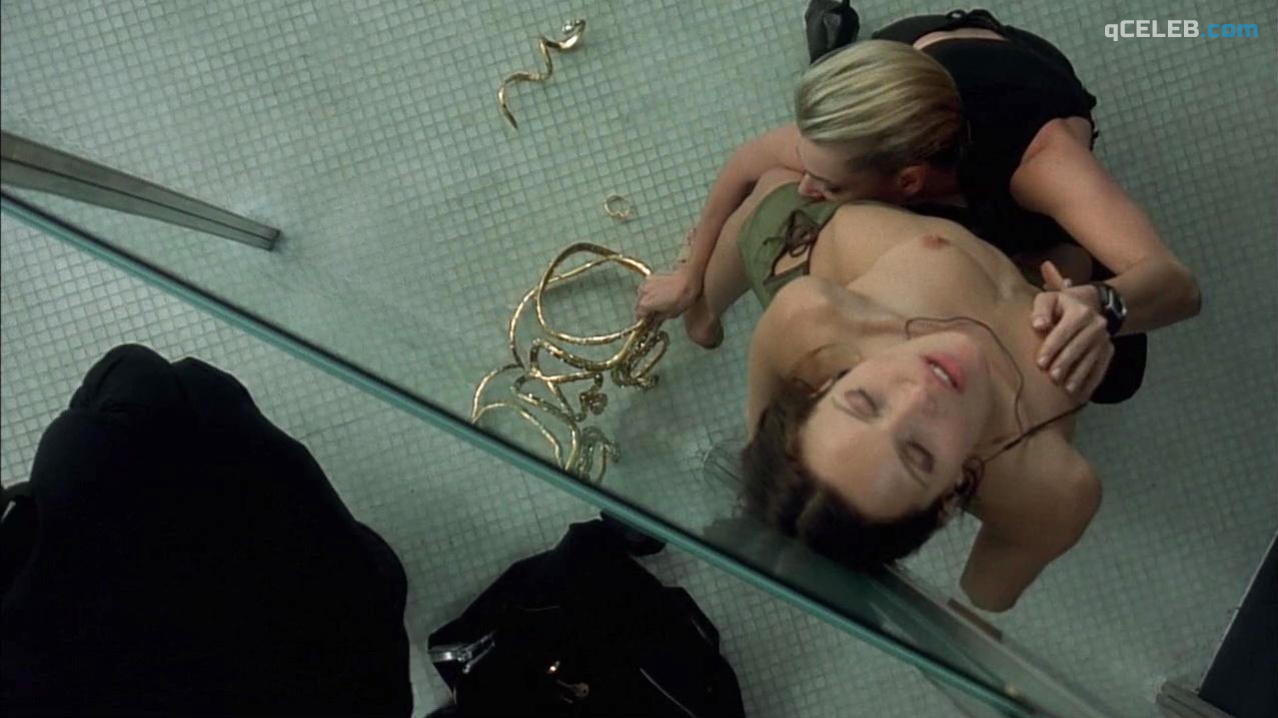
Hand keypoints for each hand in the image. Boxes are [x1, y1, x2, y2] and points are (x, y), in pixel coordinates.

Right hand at [636, 265, 700, 323]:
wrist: (687, 280)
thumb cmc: (681, 298)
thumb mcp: (670, 314)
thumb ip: (658, 319)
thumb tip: (654, 322)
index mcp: (645, 304)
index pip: (639, 316)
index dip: (644, 320)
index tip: (649, 323)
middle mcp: (642, 293)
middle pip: (639, 305)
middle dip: (646, 310)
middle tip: (655, 314)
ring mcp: (645, 284)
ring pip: (642, 296)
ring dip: (647, 300)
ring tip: (658, 303)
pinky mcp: (651, 277)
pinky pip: (646, 287)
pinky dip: (650, 292)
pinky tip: (659, 294)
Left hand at [1030, 261, 1113, 399]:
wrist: (1089, 304)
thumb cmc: (1060, 306)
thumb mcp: (1048, 300)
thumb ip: (1041, 310)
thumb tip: (1039, 325)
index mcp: (1080, 311)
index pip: (1064, 331)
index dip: (1052, 347)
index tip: (1040, 363)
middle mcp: (1096, 325)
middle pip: (1078, 347)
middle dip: (1065, 363)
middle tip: (1052, 378)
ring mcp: (1104, 339)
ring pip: (1091, 360)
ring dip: (1079, 375)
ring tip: (1067, 390)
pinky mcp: (1109, 351)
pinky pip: (1101, 368)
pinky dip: (1092, 383)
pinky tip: (1081, 395)